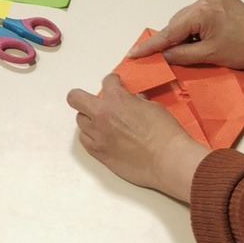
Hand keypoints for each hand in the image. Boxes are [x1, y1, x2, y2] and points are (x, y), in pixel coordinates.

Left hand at [66, 75, 207, 198]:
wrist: (168, 161)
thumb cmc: (165, 133)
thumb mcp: (153, 107)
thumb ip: (136, 102)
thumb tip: (132, 102)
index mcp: (116, 99)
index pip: (106, 81)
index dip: (113, 81)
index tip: (116, 84)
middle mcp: (101, 115)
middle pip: (76, 98)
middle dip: (85, 97)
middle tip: (97, 102)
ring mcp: (98, 136)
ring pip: (80, 120)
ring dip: (89, 118)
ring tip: (102, 122)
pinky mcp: (99, 154)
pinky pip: (84, 140)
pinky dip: (91, 136)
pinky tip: (101, 136)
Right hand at [138, 0, 243, 70]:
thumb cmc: (242, 51)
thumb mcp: (209, 56)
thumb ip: (181, 54)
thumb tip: (163, 55)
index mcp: (201, 12)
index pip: (170, 31)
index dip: (152, 44)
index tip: (134, 53)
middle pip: (178, 21)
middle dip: (171, 37)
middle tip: (164, 55)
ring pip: (188, 16)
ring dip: (184, 31)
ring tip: (189, 47)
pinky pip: (200, 12)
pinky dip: (196, 24)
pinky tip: (202, 36)